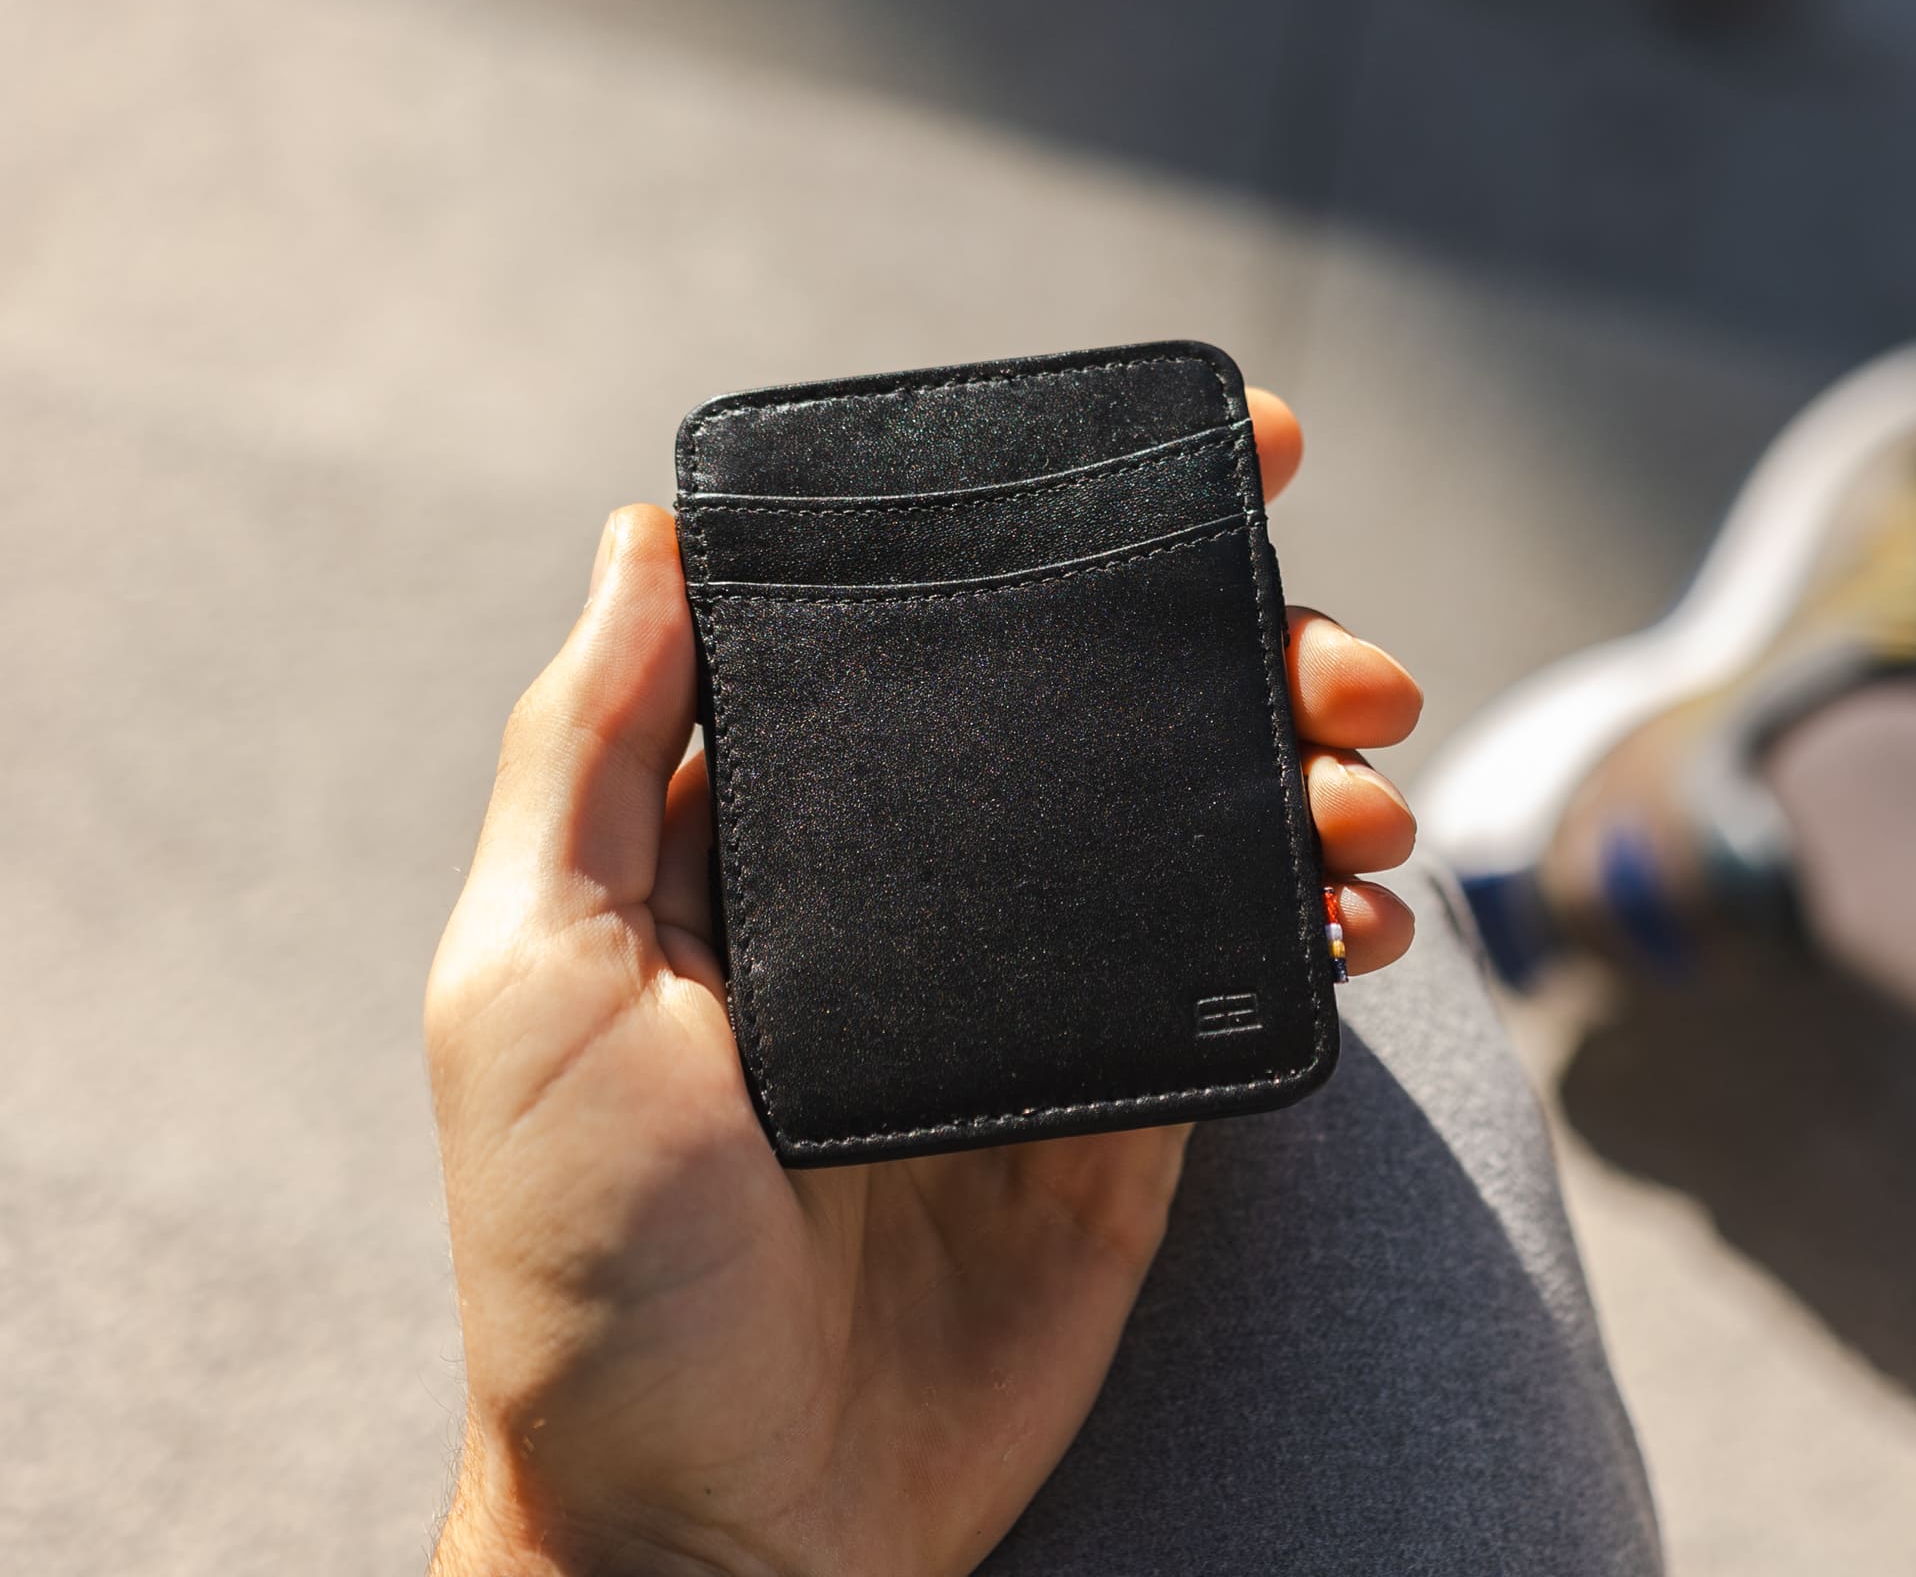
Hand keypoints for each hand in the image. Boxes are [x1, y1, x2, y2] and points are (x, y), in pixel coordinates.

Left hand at [425, 391, 1420, 1576]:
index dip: (1054, 533)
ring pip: (1192, 835)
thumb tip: (649, 531)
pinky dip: (1319, 930)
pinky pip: (1237, 990)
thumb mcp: (535, 977)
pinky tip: (1363, 910)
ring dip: (1303, 778)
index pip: (928, 640)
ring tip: (1365, 777)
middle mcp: (909, 901)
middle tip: (1335, 651)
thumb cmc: (589, 1261)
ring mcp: (1026, 1004)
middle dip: (1233, 650)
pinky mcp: (1119, 1117)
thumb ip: (594, 752)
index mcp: (773, 838)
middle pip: (1096, 719)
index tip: (1194, 461)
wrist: (720, 1522)